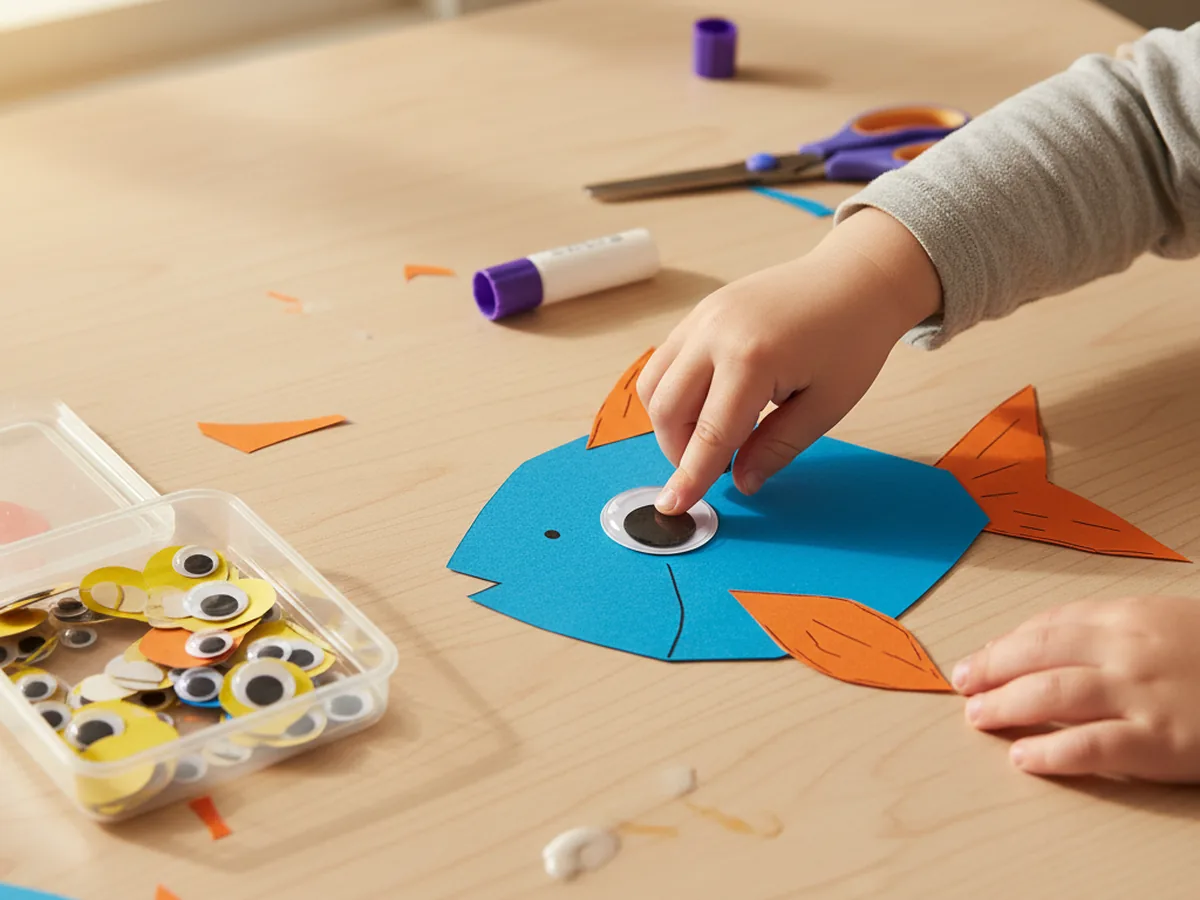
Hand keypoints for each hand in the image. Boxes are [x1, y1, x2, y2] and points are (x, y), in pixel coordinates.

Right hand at [637, 208, 940, 514]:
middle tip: (716, 467)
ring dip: (669, 424)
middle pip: (667, 410)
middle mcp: (715, 334)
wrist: (856, 278)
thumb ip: (777, 447)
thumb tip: (740, 482)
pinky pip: (664, 361)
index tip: (673, 507)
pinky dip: (672, 393)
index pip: (709, 435)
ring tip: (709, 438)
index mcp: (753, 359)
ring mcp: (702, 318)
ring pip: (654, 385)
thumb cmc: (851, 339)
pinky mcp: (699, 313)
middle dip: (679, 452)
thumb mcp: (827, 405)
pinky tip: (708, 405)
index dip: (690, 476)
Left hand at [954, 596, 1199, 781]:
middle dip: (991, 670)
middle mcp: (1128, 650)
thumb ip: (1112, 627)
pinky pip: (1091, 746)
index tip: (980, 657)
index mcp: (1129, 616)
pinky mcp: (1162, 742)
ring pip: (1052, 695)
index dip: (1006, 643)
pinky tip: (1023, 758)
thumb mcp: (1168, 620)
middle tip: (962, 685)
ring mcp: (1144, 695)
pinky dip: (1051, 752)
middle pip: (1038, 655)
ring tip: (977, 716)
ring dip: (1006, 706)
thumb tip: (1048, 640)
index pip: (1049, 625)